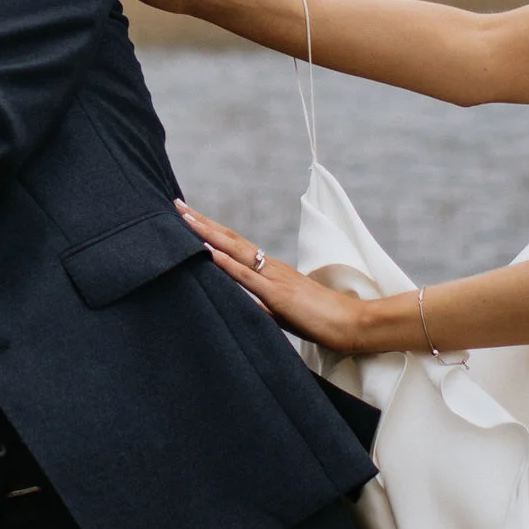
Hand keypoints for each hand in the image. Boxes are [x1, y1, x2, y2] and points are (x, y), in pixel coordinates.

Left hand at [179, 202, 374, 356]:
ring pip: (234, 249)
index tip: (190, 217)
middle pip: (231, 239)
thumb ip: (261, 306)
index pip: (236, 246)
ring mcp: (273, 277)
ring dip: (207, 233)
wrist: (351, 323)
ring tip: (183, 218)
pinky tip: (206, 251)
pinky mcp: (277, 294)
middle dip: (202, 222)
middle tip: (176, 205)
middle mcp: (270, 267)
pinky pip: (245, 275)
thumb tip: (239, 304)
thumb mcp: (283, 314)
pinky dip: (223, 261)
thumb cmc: (322, 320)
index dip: (213, 231)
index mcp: (272, 271)